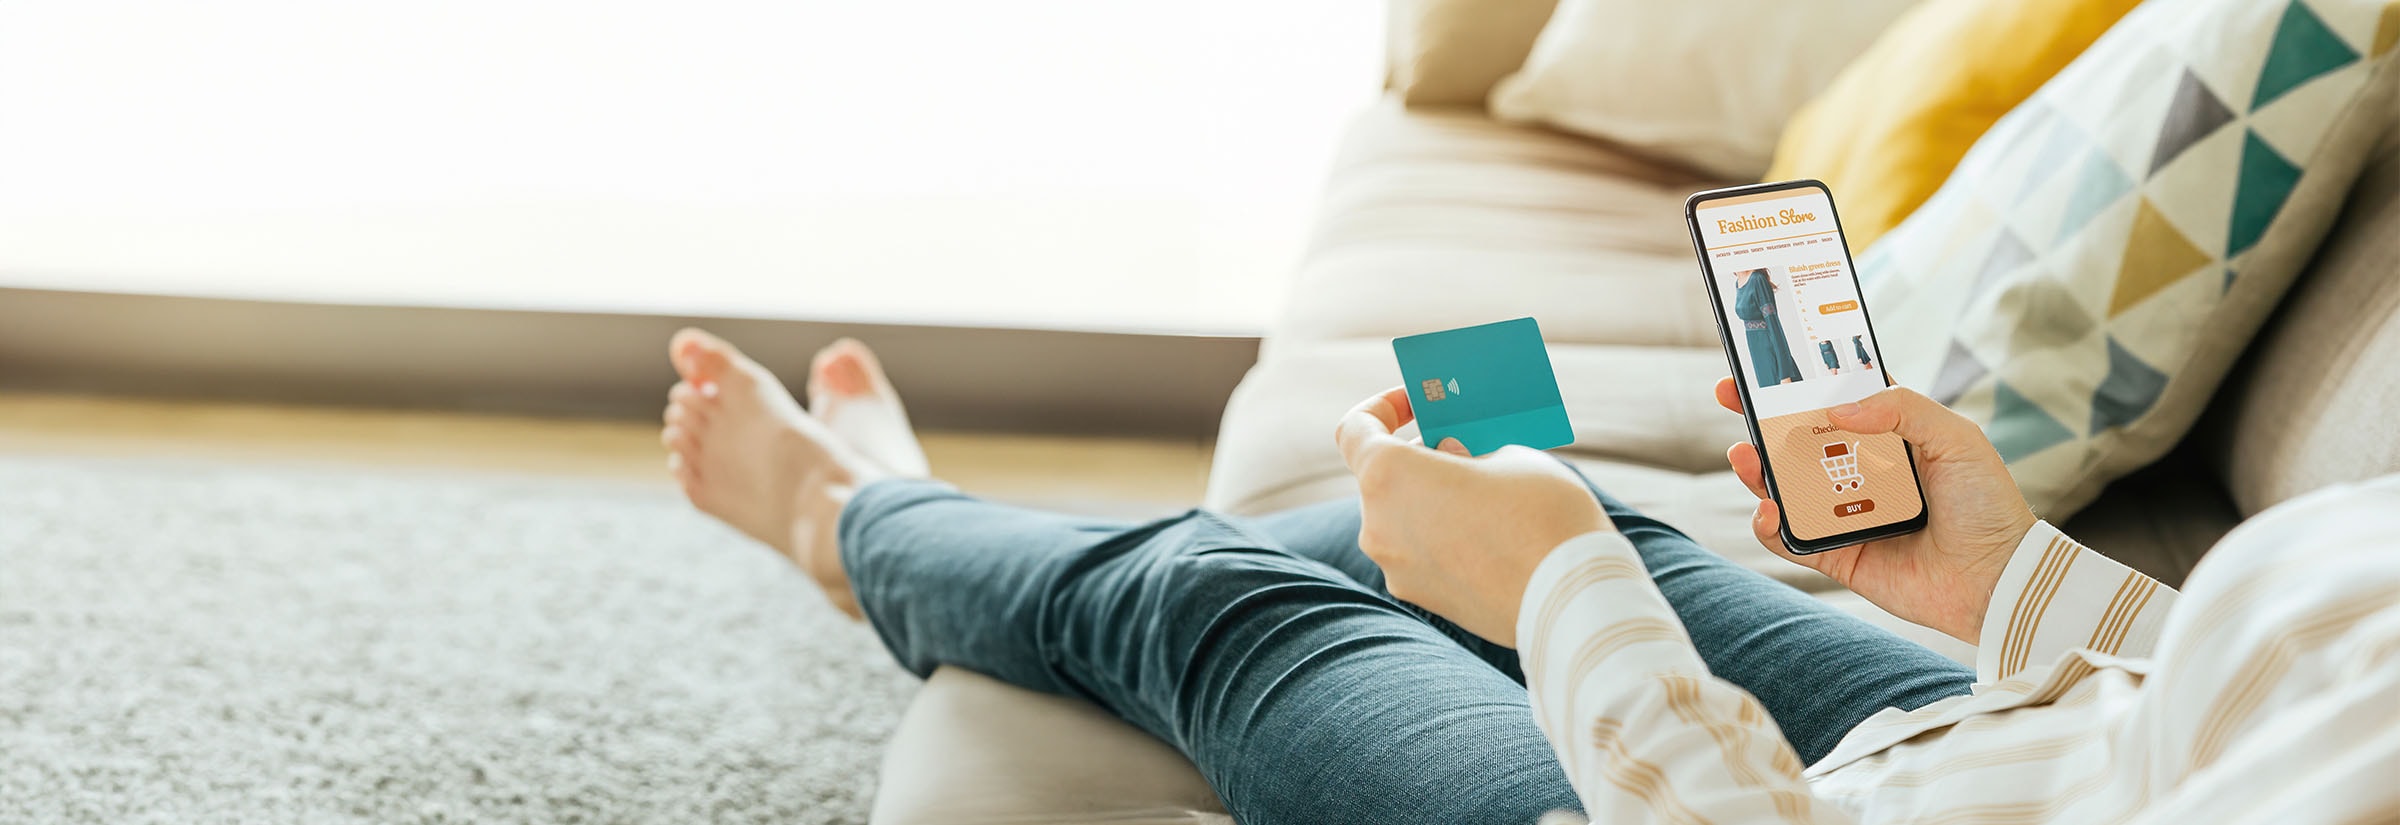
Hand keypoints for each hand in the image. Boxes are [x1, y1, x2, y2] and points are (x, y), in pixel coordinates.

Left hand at [1335, 387, 1611, 647]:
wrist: (1573, 601)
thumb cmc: (1542, 516)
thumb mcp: (1511, 455)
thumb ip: (1468, 450)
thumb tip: (1451, 460)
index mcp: (1387, 476)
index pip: (1356, 430)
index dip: (1383, 408)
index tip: (1418, 404)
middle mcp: (1377, 525)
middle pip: (1382, 477)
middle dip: (1419, 457)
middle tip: (1465, 446)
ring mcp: (1396, 568)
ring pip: (1403, 517)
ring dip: (1432, 498)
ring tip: (1484, 490)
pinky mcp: (1422, 598)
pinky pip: (1422, 552)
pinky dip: (1443, 534)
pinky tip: (1489, 531)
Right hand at [1715, 380, 2035, 642]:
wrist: (1999, 581)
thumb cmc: (1987, 505)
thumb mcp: (1956, 438)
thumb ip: (1902, 408)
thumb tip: (1837, 410)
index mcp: (1889, 435)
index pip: (1835, 399)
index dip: (1801, 380)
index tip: (1767, 362)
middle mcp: (1860, 470)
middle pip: (1797, 437)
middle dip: (1760, 417)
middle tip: (1731, 397)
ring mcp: (1843, 512)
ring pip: (1784, 484)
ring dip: (1757, 468)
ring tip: (1745, 456)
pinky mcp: (1835, 554)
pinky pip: (1789, 538)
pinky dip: (1769, 524)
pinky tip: (1770, 510)